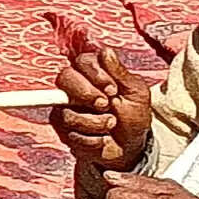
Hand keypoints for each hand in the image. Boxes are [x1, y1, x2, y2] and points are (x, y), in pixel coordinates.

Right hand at [52, 15, 151, 173]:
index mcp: (93, 73)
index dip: (95, 74)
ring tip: (111, 124)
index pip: (82, 61)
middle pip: (64, 78)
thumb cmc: (133, 116)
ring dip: (95, 122)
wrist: (130, 146)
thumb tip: (106, 52)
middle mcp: (75, 87)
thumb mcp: (136, 93)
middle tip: (105, 105)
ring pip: (67, 112)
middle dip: (86, 93)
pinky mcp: (63, 129)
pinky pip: (70, 133)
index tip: (113, 89)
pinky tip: (102, 138)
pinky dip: (91, 139)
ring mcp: (66, 107)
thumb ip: (120, 73)